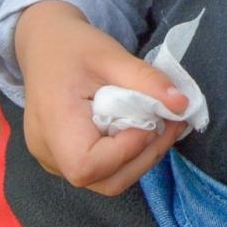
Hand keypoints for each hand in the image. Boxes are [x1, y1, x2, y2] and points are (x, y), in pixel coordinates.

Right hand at [15, 0, 188, 194]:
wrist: (44, 45)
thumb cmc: (73, 47)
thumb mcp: (111, 55)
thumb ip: (146, 80)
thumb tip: (183, 105)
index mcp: (53, 124)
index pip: (87, 166)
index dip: (126, 150)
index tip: (148, 119)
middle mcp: (49, 152)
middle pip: (104, 180)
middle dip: (146, 156)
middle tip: (173, 123)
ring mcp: (54, 161)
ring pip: (107, 181)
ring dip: (142, 158)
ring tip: (164, 125)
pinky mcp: (64, 160)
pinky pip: (102, 171)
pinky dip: (129, 156)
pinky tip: (144, 129)